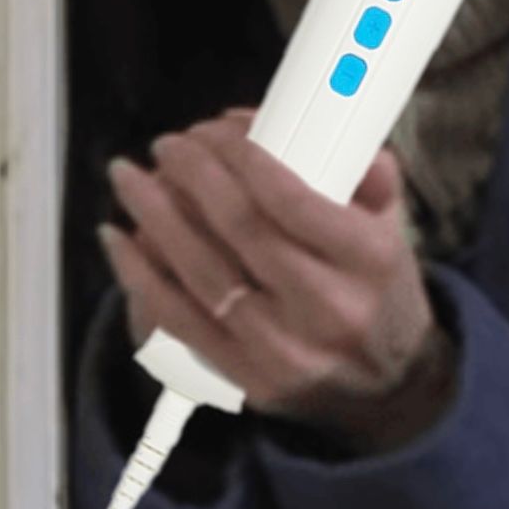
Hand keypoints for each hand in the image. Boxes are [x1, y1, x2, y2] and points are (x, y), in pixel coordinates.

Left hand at [97, 110, 456, 454]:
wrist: (386, 387)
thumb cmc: (375, 286)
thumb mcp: (389, 223)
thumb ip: (356, 168)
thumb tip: (287, 121)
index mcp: (370, 260)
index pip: (294, 201)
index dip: (242, 158)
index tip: (212, 130)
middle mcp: (329, 309)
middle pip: (240, 230)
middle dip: (192, 176)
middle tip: (167, 144)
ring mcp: (284, 351)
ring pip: (201, 275)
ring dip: (154, 217)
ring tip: (129, 176)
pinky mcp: (245, 380)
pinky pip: (177, 324)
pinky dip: (139, 276)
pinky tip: (118, 238)